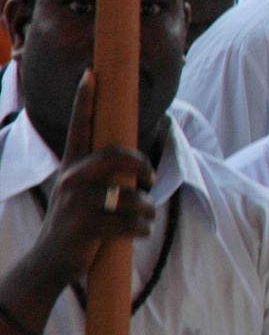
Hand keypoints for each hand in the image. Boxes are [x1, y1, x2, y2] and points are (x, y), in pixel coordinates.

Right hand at [26, 73, 154, 293]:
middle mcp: (71, 178)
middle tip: (152, 178)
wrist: (51, 261)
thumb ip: (101, 175)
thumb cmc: (77, 223)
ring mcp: (77, 202)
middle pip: (119, 156)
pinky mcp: (86, 226)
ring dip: (146, 211)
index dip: (85, 100)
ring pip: (134, 197)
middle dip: (143, 166)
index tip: (91, 73)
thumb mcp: (81, 194)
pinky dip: (142, 230)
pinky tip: (134, 234)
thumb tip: (136, 164)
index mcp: (72, 167)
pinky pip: (134, 223)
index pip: (79, 128)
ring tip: (140, 217)